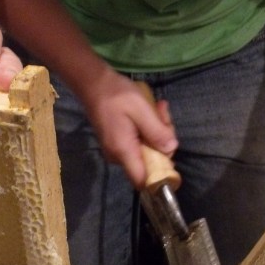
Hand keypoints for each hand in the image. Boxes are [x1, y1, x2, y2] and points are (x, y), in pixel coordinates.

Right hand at [80, 67, 177, 188]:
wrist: (93, 83)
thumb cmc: (116, 94)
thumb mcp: (141, 109)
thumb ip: (157, 131)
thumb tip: (171, 149)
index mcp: (124, 151)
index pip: (143, 181)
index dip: (160, 176)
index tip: (170, 155)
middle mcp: (119, 157)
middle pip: (150, 163)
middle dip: (163, 142)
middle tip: (163, 115)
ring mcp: (118, 151)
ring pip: (147, 151)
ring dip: (157, 131)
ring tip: (158, 107)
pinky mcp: (119, 143)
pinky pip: (140, 143)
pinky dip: (148, 129)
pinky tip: (151, 111)